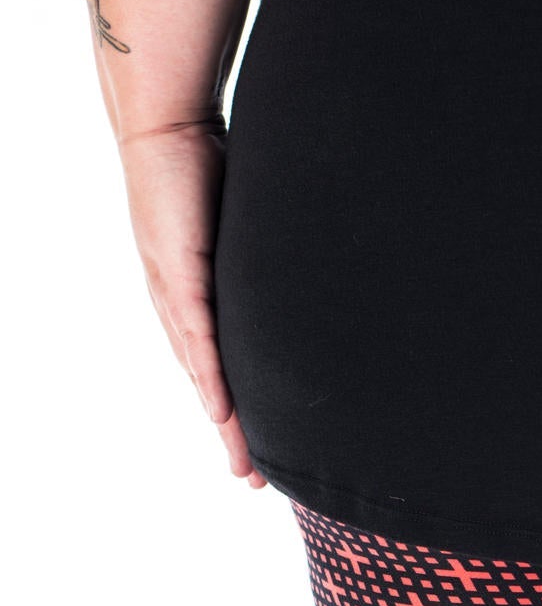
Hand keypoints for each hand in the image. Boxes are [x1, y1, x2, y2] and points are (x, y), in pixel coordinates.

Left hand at [118, 121, 264, 486]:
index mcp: (198, 298)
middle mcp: (181, 306)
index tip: (259, 449)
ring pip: (203, 374)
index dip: (238, 410)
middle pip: (209, 384)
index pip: (219, 365)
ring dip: (224, 422)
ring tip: (244, 462)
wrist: (167, 126)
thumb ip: (269, 261)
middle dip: (233, 434)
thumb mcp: (246, 228)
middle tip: (253, 479)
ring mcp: (176, 294)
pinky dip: (211, 379)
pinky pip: (199, 339)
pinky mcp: (180, 275)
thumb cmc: (207, 165)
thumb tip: (310, 279)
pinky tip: (222, 413)